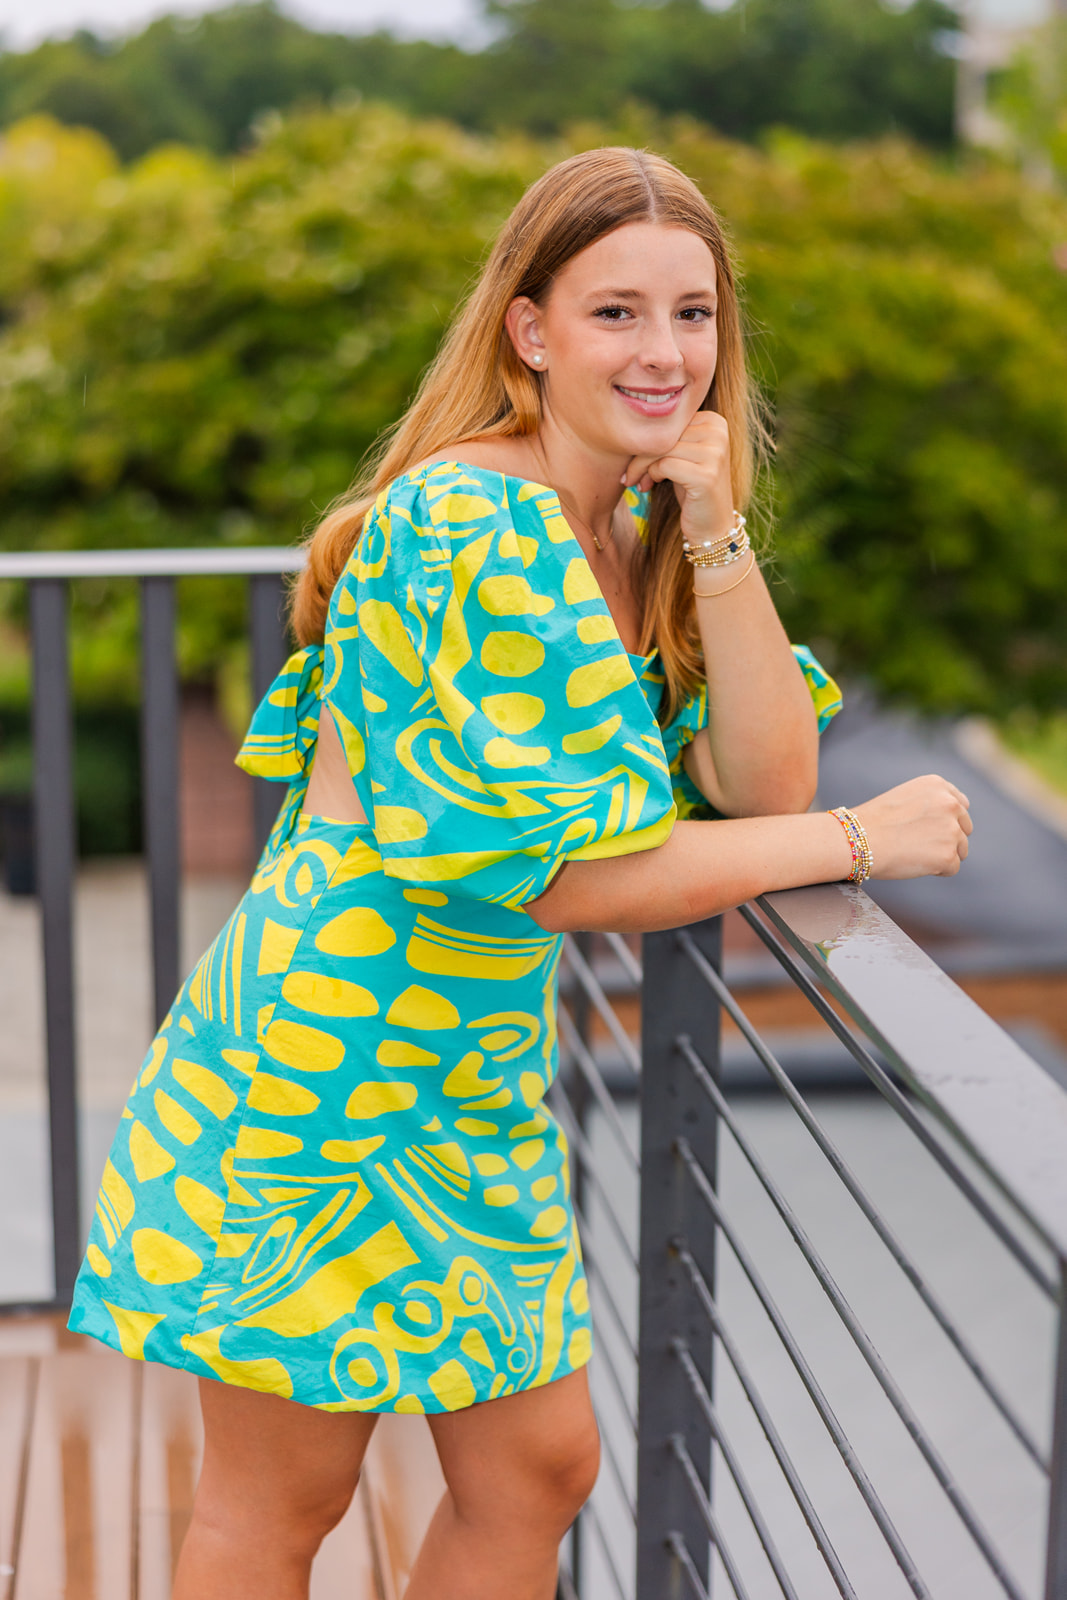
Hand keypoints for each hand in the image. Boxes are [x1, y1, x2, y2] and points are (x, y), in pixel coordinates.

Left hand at [623, 411, 734, 545]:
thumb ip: (668, 436)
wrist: (712, 526)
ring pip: (661, 448)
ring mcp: (715, 453)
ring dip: (642, 467)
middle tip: (629, 474)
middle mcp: (718, 433)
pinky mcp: (707, 475)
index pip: (669, 420)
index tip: (636, 460)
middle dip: (640, 455)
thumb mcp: (682, 456)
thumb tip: (629, 423)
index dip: (648, 439)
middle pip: (664, 433)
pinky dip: (653, 475)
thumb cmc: (691, 488)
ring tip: (640, 481)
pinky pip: (665, 465)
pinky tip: (652, 486)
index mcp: (714, 421)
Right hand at [853, 775, 971, 879]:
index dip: (946, 820)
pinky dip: (936, 870)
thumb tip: (952, 823)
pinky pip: (951, 868)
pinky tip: (914, 862)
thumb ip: (931, 803)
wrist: (858, 840)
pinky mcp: (948, 855)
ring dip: (941, 855)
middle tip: (918, 844)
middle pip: (964, 828)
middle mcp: (950, 804)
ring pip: (960, 850)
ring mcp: (951, 830)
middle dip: (947, 838)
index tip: (929, 828)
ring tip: (912, 852)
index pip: (960, 805)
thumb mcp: (905, 798)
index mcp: (938, 785)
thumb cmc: (874, 822)